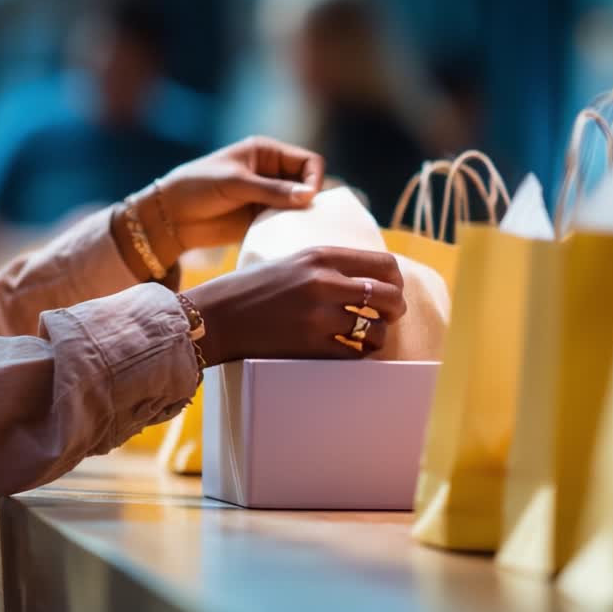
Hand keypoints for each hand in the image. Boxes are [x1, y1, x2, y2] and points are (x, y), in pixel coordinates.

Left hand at [112, 137, 324, 281]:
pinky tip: (291, 239)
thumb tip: (310, 196)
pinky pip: (286, 224)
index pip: (308, 161)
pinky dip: (291, 230)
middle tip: (312, 218)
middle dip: (313, 199)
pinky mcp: (262, 220)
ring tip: (303, 230)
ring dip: (303, 217)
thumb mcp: (236, 183)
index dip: (314, 178)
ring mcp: (269, 198)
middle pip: (309, 184)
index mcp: (267, 153)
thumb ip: (272, 190)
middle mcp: (272, 174)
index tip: (309, 198)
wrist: (171, 217)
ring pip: (301, 206)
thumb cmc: (199, 187)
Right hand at [184, 247, 406, 363]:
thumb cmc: (253, 289)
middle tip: (388, 317)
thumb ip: (330, 264)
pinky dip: (360, 355)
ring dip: (378, 336)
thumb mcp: (293, 261)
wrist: (216, 316)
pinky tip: (351, 351)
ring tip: (369, 337)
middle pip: (388, 296)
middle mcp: (323, 282)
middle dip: (395, 309)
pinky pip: (355, 354)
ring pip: (376, 329)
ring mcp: (318, 316)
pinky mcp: (310, 346)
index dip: (396, 281)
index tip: (392, 290)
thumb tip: (374, 275)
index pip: (384, 265)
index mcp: (320, 256)